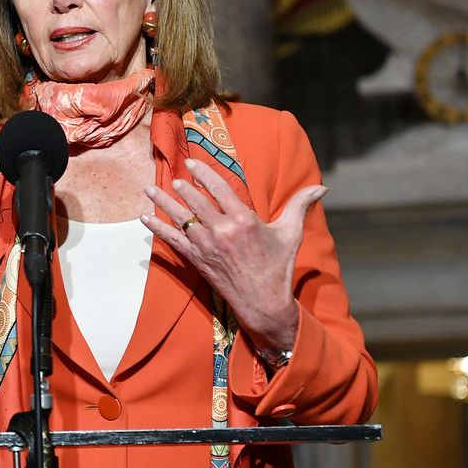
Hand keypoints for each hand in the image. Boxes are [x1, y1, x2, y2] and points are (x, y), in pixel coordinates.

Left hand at [142, 158, 325, 356]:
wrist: (264, 302)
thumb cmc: (278, 266)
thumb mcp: (291, 234)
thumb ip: (301, 206)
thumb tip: (322, 187)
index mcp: (244, 220)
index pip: (219, 189)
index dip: (203, 174)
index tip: (191, 164)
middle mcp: (222, 231)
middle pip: (196, 202)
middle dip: (182, 187)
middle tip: (173, 176)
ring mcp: (206, 246)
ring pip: (181, 218)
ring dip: (163, 203)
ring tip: (150, 190)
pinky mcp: (197, 260)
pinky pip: (172, 241)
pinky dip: (157, 229)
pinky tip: (145, 218)